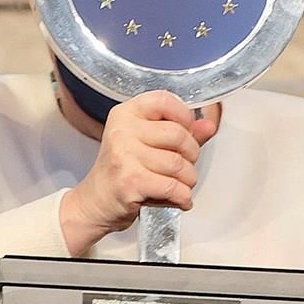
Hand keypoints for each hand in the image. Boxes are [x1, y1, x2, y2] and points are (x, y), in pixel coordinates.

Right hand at [60, 91, 215, 255]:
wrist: (95, 203)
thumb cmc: (122, 172)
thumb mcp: (147, 145)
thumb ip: (180, 133)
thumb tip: (209, 125)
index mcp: (126, 114)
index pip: (165, 100)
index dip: (184, 116)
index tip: (186, 132)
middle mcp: (122, 130)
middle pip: (179, 135)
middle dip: (191, 156)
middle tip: (183, 167)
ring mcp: (124, 155)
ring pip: (179, 164)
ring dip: (188, 180)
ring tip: (178, 185)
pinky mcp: (130, 181)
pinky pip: (173, 187)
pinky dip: (183, 197)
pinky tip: (178, 198)